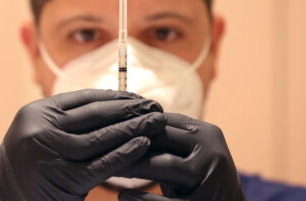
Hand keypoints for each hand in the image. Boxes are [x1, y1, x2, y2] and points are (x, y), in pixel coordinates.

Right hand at [0, 89, 165, 200]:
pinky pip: (101, 164)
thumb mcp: (41, 133)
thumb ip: (68, 120)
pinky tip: (144, 144)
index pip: (85, 98)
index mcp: (37, 112)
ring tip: (156, 121)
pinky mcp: (62, 179)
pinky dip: (124, 153)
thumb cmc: (29, 165)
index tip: (139, 97)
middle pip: (95, 114)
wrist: (1, 198)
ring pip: (100, 137)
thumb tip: (113, 107)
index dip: (116, 96)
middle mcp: (40, 128)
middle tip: (155, 106)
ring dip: (133, 128)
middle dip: (129, 109)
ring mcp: (50, 154)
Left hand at [118, 113, 246, 200]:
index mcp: (205, 132)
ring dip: (132, 166)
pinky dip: (143, 199)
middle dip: (130, 142)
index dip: (134, 124)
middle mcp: (211, 149)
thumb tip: (125, 120)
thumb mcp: (188, 153)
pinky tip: (123, 197)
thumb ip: (167, 138)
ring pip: (163, 164)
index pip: (163, 121)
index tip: (108, 127)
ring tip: (110, 169)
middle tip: (101, 145)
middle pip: (161, 138)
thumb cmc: (198, 178)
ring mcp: (210, 176)